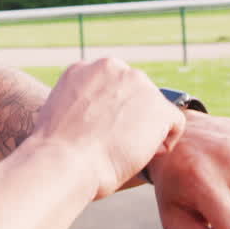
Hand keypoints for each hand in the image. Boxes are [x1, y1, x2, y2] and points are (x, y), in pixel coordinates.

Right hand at [34, 58, 186, 199]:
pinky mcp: (158, 106)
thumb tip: (92, 120)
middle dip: (129, 117)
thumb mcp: (58, 114)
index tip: (99, 133)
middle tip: (113, 144)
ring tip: (124, 152)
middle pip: (134, 93)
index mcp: (83, 68)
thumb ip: (79, 106)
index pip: (109, 87)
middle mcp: (112, 67)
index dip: (108, 112)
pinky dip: (164, 142)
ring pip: (153, 108)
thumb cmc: (55, 152)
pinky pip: (174, 123)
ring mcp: (138, 83)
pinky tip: (143, 156)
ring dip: (144, 130)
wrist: (64, 161)